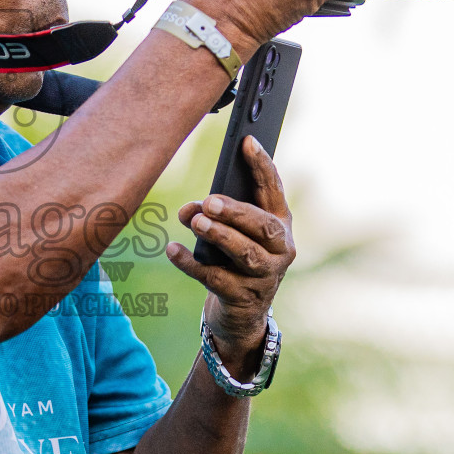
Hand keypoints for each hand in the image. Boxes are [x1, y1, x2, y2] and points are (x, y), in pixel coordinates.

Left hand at [164, 136, 294, 370]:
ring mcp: (266, 276)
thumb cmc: (234, 259)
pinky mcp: (245, 298)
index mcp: (280, 223)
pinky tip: (173, 250)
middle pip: (263, 226)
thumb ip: (211, 215)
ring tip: (195, 222)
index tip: (247, 141)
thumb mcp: (227, 232)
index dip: (262, 165)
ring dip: (220, 236)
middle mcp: (281, 249)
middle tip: (209, 201)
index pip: (273, 190)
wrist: (241, 312)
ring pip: (246, 253)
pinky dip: (191, 263)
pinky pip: (216, 278)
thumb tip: (188, 211)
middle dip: (236, 211)